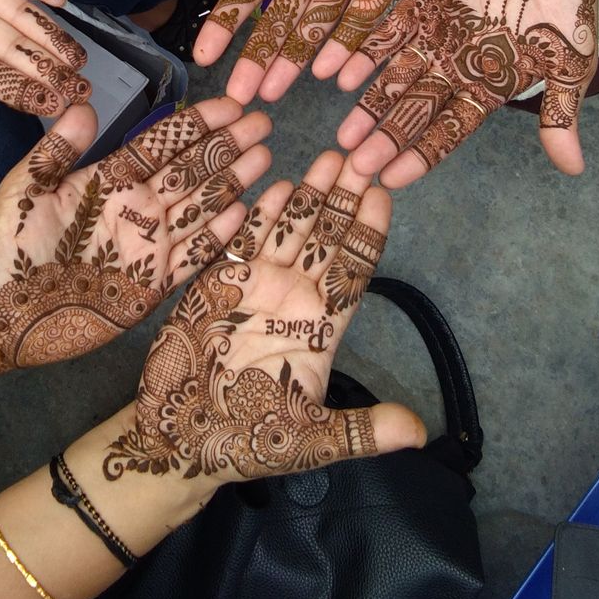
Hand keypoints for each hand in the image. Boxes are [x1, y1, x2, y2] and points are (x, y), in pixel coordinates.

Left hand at [0, 97, 271, 382]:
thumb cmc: (4, 249)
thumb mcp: (24, 191)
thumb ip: (55, 150)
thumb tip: (83, 103)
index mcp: (109, 180)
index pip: (162, 144)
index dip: (197, 123)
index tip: (230, 104)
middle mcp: (136, 208)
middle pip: (191, 170)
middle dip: (227, 146)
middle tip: (263, 121)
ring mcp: (147, 245)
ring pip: (200, 207)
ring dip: (232, 183)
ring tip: (265, 158)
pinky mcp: (151, 286)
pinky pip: (192, 257)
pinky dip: (217, 238)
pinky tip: (243, 213)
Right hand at [103, 150, 424, 483]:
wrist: (178, 441)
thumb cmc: (245, 443)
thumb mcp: (310, 441)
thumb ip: (363, 431)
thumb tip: (420, 433)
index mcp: (322, 330)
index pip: (355, 270)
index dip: (370, 232)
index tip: (385, 193)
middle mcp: (295, 300)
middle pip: (328, 239)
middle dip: (345, 198)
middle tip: (362, 155)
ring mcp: (258, 288)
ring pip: (292, 231)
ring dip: (310, 195)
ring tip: (330, 156)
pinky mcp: (220, 283)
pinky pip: (246, 241)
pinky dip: (262, 213)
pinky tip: (280, 182)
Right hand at [193, 0, 436, 103]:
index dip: (225, 24)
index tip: (203, 55)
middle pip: (278, 22)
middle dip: (257, 59)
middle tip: (238, 96)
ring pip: (316, 27)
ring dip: (294, 59)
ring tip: (273, 93)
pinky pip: (367, 16)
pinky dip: (350, 43)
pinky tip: (330, 72)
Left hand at [337, 0, 598, 186]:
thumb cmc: (568, 5)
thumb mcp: (571, 63)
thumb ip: (561, 113)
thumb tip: (573, 170)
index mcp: (486, 88)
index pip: (448, 131)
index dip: (420, 155)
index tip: (391, 179)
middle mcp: (453, 69)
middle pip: (413, 112)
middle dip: (385, 139)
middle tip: (356, 166)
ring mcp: (433, 37)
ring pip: (393, 78)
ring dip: (368, 105)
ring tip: (342, 134)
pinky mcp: (419, 4)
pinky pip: (384, 32)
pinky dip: (360, 54)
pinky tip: (336, 75)